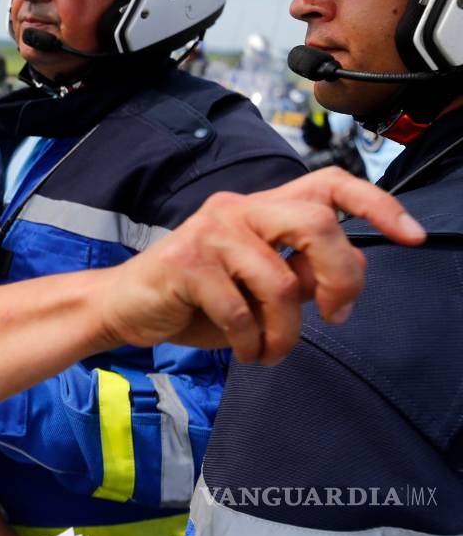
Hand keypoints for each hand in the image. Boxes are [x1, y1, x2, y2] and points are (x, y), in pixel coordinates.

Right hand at [100, 167, 424, 364]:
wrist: (125, 307)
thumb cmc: (195, 299)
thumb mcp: (259, 289)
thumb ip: (299, 275)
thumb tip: (340, 280)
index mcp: (261, 209)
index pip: (328, 184)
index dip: (376, 204)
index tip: (410, 235)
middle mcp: (237, 209)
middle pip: (316, 222)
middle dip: (340, 276)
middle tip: (333, 315)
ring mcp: (210, 232)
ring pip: (281, 282)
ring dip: (285, 334)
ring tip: (270, 351)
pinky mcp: (186, 262)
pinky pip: (240, 311)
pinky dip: (250, 343)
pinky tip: (243, 349)